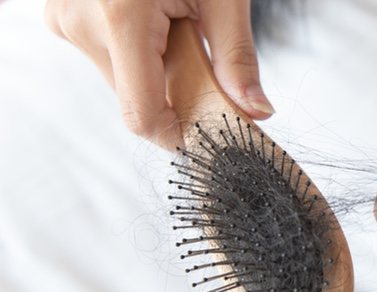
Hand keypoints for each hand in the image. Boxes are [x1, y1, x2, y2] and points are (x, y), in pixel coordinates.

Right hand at [45, 0, 273, 148]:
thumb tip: (256, 112)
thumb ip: (237, 58)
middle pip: (136, 100)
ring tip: (173, 22)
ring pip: (123, 81)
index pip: (142, 115)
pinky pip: (110, 58)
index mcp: (118, 17)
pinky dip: (140, 54)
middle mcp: (79, 22)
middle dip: (175, 91)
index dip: (178, 134)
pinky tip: (153, 19)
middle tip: (199, 51)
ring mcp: (65, 19)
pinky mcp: (64, 16)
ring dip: (157, 69)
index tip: (208, 134)